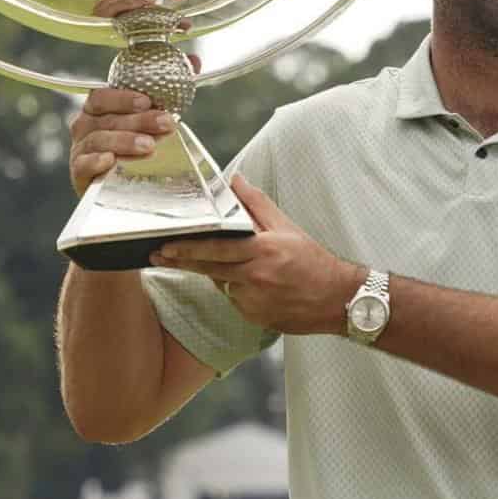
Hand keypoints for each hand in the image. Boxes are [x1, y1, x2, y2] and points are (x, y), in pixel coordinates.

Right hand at [67, 61, 199, 197]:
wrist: (119, 184)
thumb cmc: (132, 145)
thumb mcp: (151, 117)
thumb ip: (169, 90)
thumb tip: (194, 61)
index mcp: (98, 109)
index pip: (102, 97)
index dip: (123, 98)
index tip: (148, 101)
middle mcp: (85, 127)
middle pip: (108, 120)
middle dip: (139, 121)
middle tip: (165, 124)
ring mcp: (81, 150)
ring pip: (99, 141)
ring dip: (125, 141)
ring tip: (149, 146)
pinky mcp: (80, 174)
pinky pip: (83, 165)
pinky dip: (96, 162)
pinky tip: (111, 161)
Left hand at [149, 174, 364, 334]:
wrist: (337, 299)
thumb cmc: (313, 261)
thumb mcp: (287, 227)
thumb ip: (257, 204)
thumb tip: (235, 180)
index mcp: (262, 251)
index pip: (215, 248)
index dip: (187, 248)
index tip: (166, 245)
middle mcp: (254, 277)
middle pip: (208, 269)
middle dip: (182, 262)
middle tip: (160, 255)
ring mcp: (253, 301)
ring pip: (222, 285)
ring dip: (219, 275)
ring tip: (242, 268)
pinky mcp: (254, 318)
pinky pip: (235, 301)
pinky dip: (237, 291)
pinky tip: (257, 286)